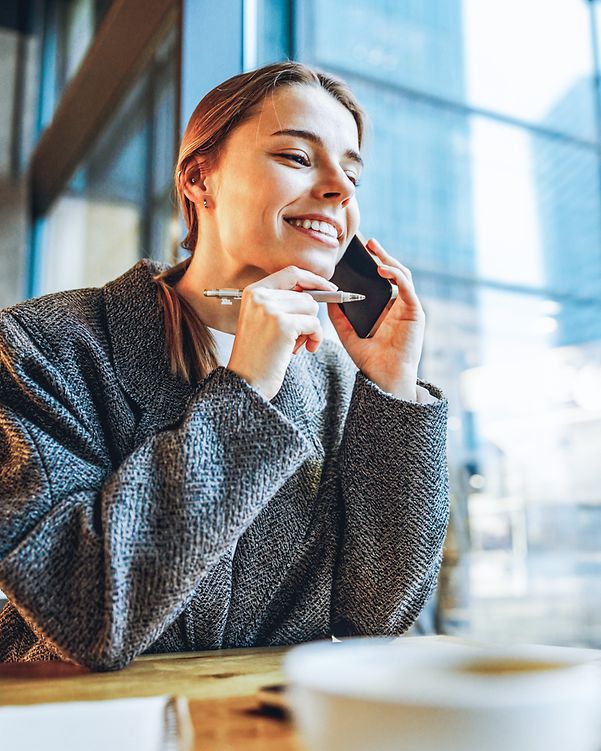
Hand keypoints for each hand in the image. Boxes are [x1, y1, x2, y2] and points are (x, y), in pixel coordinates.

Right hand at [227, 266, 336, 400]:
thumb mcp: (263, 320)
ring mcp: (270, 309)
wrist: (246, 381)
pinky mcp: (282, 325)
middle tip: (298, 337)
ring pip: (312, 308)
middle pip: (305, 295)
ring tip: (295, 345)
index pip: (291, 273)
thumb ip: (282, 302)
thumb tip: (315, 291)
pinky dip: (315, 338)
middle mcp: (259, 296)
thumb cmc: (258, 355)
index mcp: (253, 292)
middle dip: (308, 317)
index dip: (313, 279)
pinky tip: (304, 349)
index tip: (328, 288)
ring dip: (310, 329)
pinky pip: (314, 324)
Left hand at [327, 238, 424, 399]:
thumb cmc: (369, 359)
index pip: (379, 280)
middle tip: (368, 242)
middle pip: (391, 273)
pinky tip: (383, 269)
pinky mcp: (415, 312)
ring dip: (388, 260)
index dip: (371, 265)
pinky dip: (396, 275)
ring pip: (401, 275)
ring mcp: (407, 308)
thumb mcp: (347, 333)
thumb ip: (339, 316)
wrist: (383, 376)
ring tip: (375, 250)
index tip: (357, 253)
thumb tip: (328, 297)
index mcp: (384, 309)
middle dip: (380, 255)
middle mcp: (397, 306)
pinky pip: (407, 287)